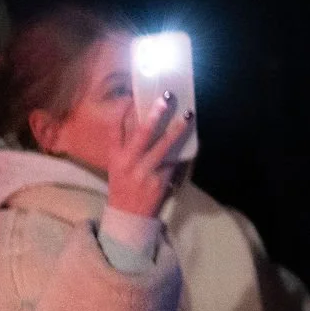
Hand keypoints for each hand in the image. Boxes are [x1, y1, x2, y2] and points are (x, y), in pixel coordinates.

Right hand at [106, 94, 191, 221]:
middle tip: (165, 98)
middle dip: (154, 115)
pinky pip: (174, 161)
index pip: (114, 130)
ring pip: (162, 146)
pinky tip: (194, 140)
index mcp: (115, 157)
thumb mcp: (118, 166)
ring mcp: (143, 172)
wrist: (128, 215)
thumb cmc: (125, 185)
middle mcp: (127, 163)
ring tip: (188, 115)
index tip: (134, 95)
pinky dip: (184, 151)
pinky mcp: (158, 181)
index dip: (123, 111)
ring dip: (176, 129)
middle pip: (140, 134)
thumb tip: (148, 120)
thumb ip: (128, 146)